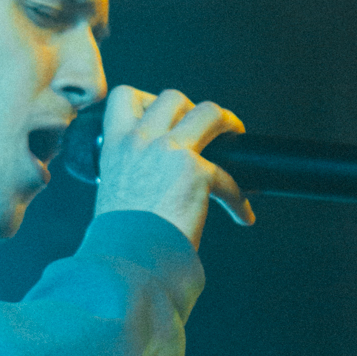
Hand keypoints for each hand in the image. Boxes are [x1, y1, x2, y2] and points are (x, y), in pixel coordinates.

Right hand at [92, 85, 254, 250]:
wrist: (127, 259)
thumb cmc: (119, 237)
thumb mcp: (114, 189)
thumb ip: (131, 170)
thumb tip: (155, 175)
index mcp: (116, 144)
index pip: (123, 96)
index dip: (147, 99)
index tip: (162, 115)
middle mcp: (141, 139)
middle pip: (173, 97)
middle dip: (192, 108)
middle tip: (204, 128)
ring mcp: (170, 151)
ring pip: (209, 112)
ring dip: (226, 122)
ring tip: (235, 135)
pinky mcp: (197, 172)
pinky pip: (230, 176)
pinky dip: (239, 197)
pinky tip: (242, 215)